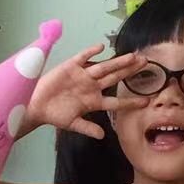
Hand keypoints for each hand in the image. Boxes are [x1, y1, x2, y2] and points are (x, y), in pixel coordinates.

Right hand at [27, 44, 149, 139]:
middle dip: (130, 71)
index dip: (130, 101)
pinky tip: (101, 47)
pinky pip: (83, 58)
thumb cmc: (55, 115)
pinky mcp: (72, 67)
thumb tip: (102, 136)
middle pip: (114, 78)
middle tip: (146, 63)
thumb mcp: (72, 124)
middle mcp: (92, 86)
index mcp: (93, 101)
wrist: (37, 105)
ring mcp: (83, 76)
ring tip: (133, 56)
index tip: (146, 101)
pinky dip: (91, 52)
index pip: (115, 101)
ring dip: (118, 62)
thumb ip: (87, 128)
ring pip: (104, 67)